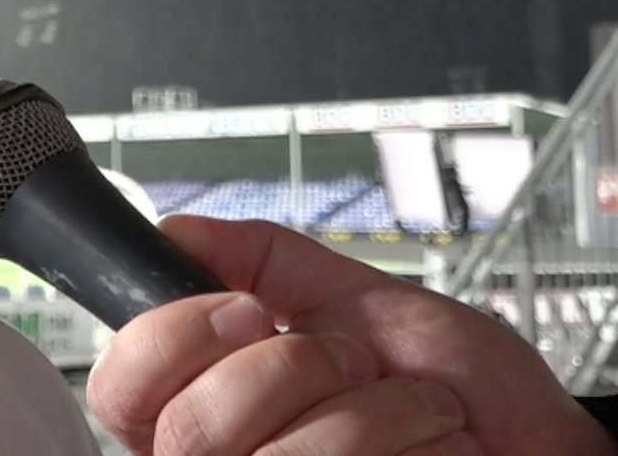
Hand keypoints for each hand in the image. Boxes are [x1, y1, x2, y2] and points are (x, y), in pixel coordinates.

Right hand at [85, 215, 617, 455]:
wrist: (541, 449)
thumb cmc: (467, 395)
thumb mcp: (359, 299)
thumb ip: (265, 260)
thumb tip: (181, 229)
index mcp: (207, 408)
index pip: (119, 388)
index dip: (171, 337)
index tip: (243, 309)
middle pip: (187, 426)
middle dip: (288, 365)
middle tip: (346, 357)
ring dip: (364, 408)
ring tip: (406, 404)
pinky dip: (406, 439)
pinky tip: (429, 443)